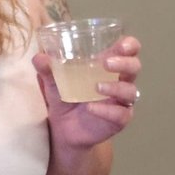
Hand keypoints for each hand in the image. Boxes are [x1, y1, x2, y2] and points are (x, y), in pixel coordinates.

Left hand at [32, 36, 140, 150]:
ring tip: (96, 87)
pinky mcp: (119, 120)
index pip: (128, 50)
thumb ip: (48, 69)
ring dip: (115, 87)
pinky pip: (120, 114)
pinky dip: (107, 110)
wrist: (63, 130)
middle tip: (106, 63)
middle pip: (134, 67)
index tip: (122, 44)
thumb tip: (39, 57)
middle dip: (124, 63)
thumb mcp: (53, 83)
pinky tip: (92, 108)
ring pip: (130, 91)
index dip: (130, 45)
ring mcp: (121, 101)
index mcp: (108, 66)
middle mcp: (119, 81)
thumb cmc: (65, 98)